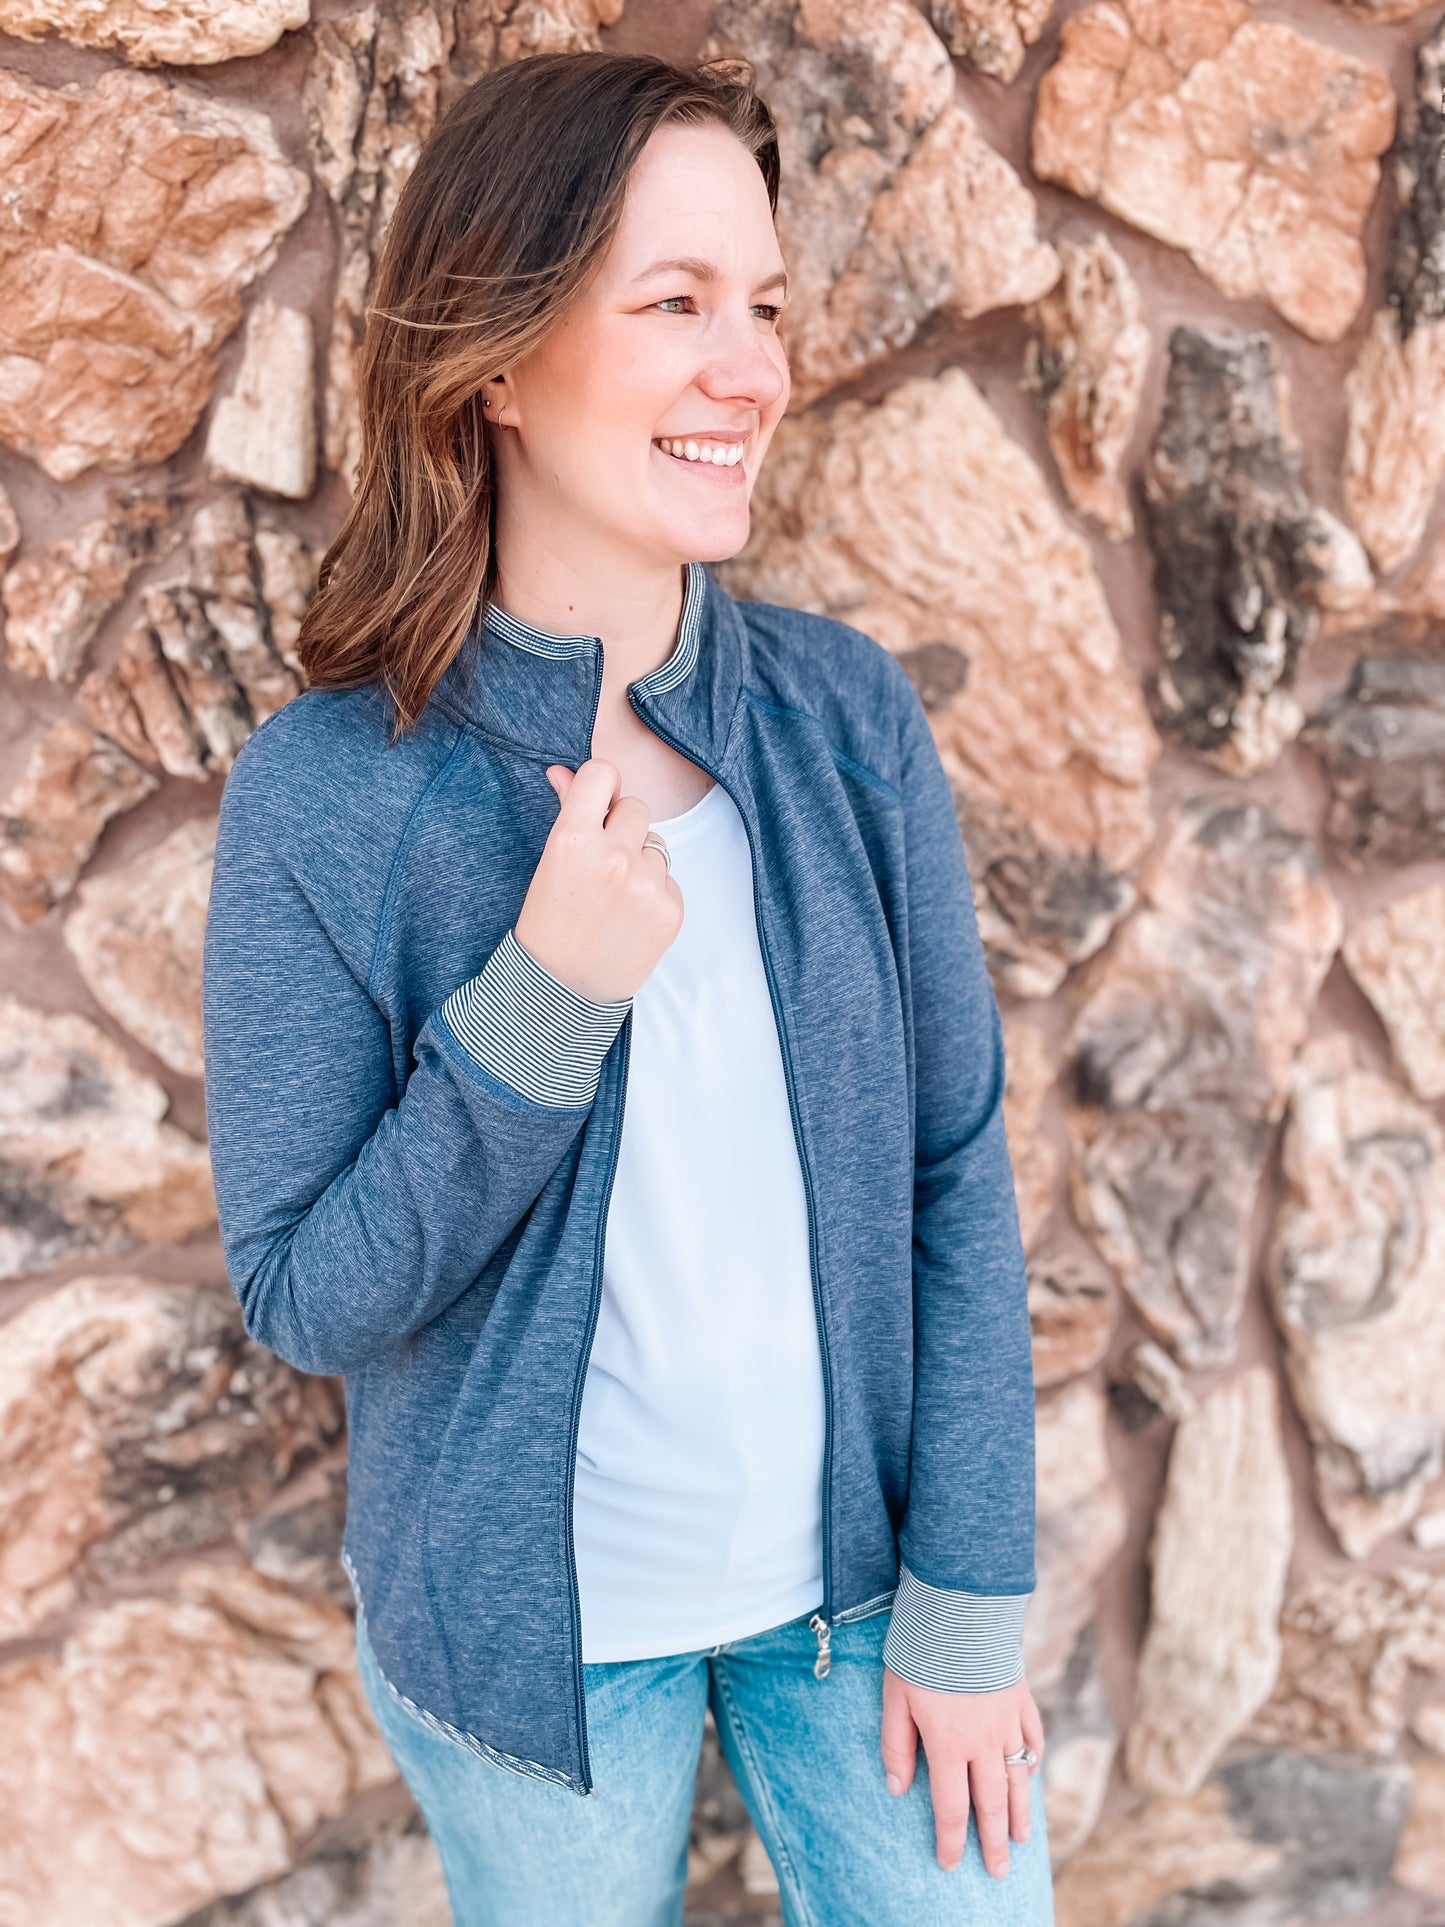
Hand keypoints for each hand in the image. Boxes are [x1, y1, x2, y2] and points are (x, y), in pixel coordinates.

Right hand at [513, 758, 682, 1003]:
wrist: (562, 989)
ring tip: (614, 895)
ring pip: (656, 845)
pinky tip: (631, 915)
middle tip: (602, 863)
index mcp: (573, 838)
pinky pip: (670, 878)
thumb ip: (568, 811)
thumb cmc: (549, 923)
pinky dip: (654, 892)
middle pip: (636, 807)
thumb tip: (563, 772)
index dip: (601, 787)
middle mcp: (614, 856)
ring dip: (641, 861)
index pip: (603, 774)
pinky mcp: (670, 909)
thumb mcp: (550, 863)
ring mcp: (646, 884)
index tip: (598, 805)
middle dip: (622, 828)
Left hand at [880, 1667, 1044, 1877]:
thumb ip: (896, 1745)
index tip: (950, 1863)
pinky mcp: (1021, 1699)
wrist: (961, 1608)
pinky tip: (1031, 1773)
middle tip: (999, 1872)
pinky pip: (1033, 1739)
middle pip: (992, 1803)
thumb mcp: (894, 1698)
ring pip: (1018, 1778)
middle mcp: (983, 1742)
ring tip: (1022, 1840)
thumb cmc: (920, 1651)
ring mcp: (1007, 1722)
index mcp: (949, 1746)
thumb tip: (898, 1787)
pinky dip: (1032, 1760)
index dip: (951, 1841)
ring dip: (1020, 1813)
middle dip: (994, 1841)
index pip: (952, 1808)